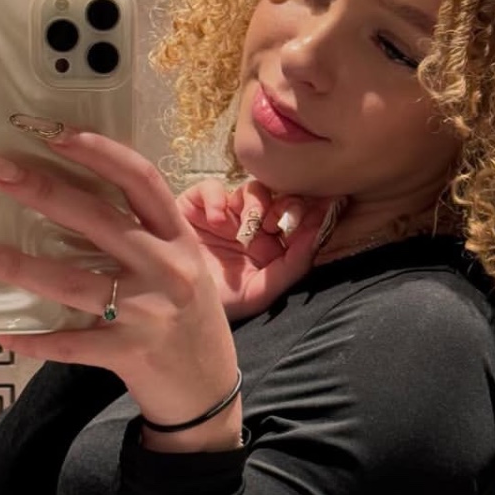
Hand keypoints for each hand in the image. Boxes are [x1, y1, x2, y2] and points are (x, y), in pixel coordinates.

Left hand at [0, 128, 239, 428]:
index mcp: (180, 239)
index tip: (50, 131)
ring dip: (14, 264)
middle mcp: (167, 268)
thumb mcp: (184, 266)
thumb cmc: (190, 320)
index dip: (96, 150)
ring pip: (69, 281)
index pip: (139, 179)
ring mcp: (148, 312)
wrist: (209, 389)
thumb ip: (145, 236)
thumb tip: (73, 200)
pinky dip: (34, 339)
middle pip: (95, 218)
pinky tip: (1, 334)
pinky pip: (70, 343)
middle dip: (39, 189)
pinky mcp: (129, 353)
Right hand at [177, 178, 340, 321]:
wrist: (171, 305)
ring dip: (256, 204)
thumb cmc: (218, 304)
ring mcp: (224, 214)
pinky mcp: (196, 205)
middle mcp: (251, 227)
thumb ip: (292, 267)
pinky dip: (217, 199)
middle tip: (279, 222)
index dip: (310, 215)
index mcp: (270, 247)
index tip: (323, 212)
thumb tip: (316, 235)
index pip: (297, 222)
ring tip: (247, 227)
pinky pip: (212, 188)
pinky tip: (215, 221)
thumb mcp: (260, 292)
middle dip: (286, 205)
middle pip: (278, 200)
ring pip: (252, 190)